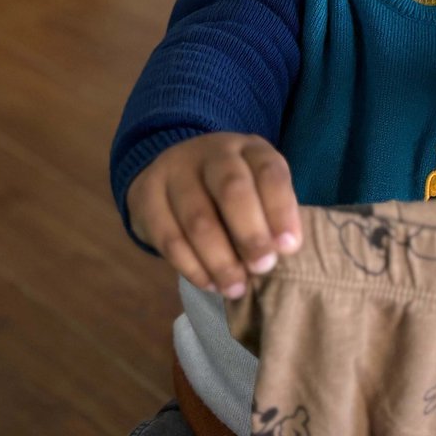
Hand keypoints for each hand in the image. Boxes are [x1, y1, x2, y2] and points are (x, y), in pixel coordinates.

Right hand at [125, 132, 301, 298]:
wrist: (173, 171)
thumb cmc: (230, 189)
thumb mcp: (258, 187)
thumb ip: (272, 212)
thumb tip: (283, 249)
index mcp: (249, 148)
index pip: (269, 172)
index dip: (281, 210)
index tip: (289, 247)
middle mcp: (213, 153)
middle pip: (232, 189)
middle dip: (250, 234)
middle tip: (262, 267)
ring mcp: (175, 171)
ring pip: (197, 219)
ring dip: (219, 260)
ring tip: (236, 287)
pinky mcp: (146, 196)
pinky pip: (168, 238)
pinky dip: (191, 267)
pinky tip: (209, 284)